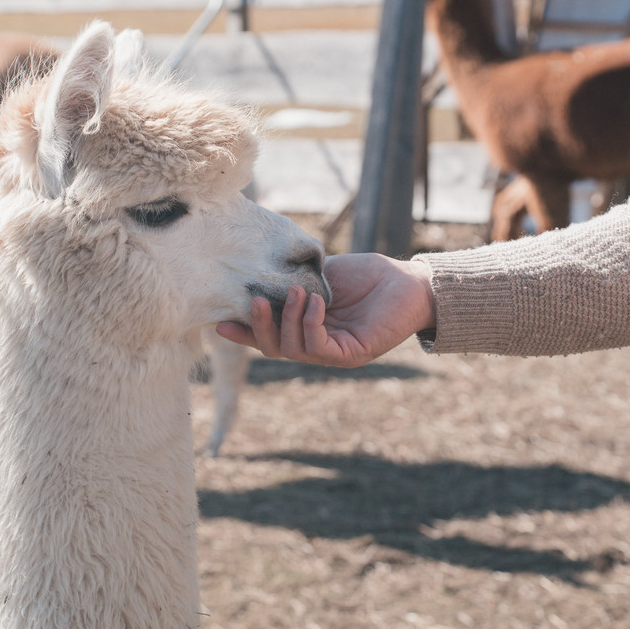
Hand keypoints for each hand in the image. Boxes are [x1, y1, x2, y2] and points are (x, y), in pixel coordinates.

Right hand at [215, 253, 435, 367]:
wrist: (409, 280)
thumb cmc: (369, 275)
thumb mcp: (320, 275)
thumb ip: (294, 280)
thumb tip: (260, 275)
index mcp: (306, 328)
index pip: (269, 336)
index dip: (244, 332)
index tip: (220, 322)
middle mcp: (317, 345)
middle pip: (275, 349)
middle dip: (258, 327)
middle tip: (254, 301)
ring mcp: (334, 352)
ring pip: (293, 350)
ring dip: (288, 320)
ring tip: (296, 292)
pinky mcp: (353, 354)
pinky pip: (320, 347)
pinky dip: (311, 324)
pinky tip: (317, 302)